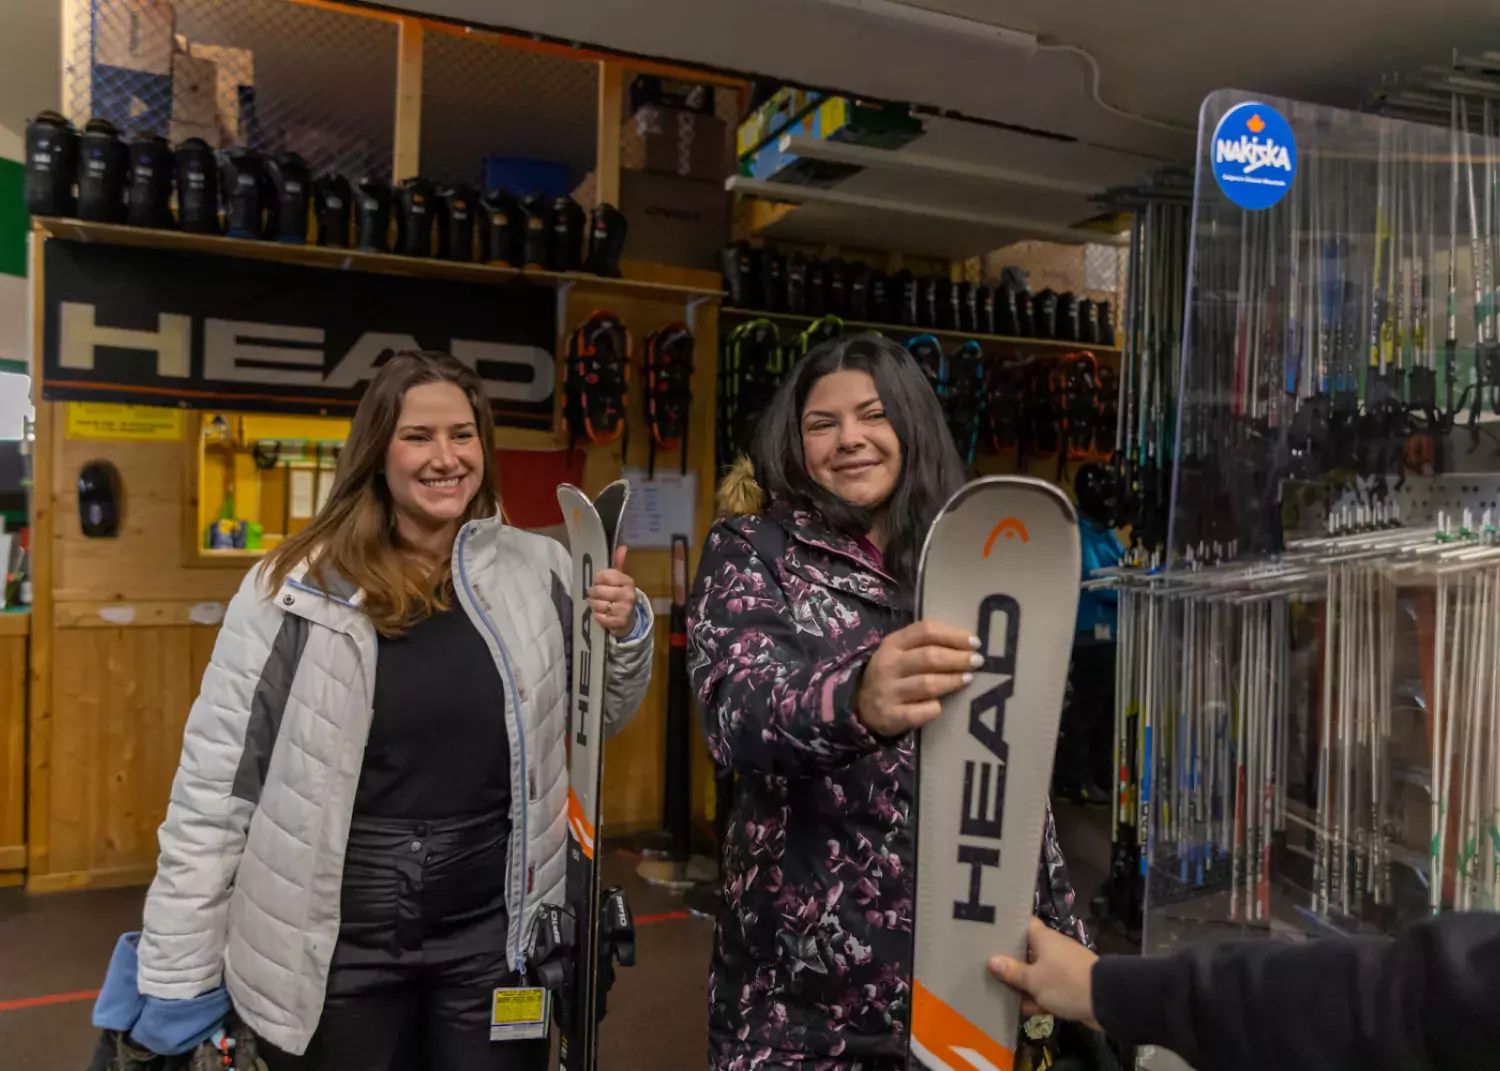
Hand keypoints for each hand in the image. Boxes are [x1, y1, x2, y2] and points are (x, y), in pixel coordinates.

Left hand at [588, 546, 638, 638]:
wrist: (628, 619)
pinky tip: (600, 614)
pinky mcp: (619, 623)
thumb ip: (618, 563)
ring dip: (593, 605)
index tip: (599, 582)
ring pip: (598, 604)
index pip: (604, 575)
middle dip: (593, 593)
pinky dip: (596, 616)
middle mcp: (628, 595)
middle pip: (599, 590)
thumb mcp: (620, 579)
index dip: (597, 579)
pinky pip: (599, 617)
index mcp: (628, 581)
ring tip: (596, 604)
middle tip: (594, 594)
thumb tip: (622, 547)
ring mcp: (625, 610)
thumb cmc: (620, 596)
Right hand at [852, 620, 981, 736]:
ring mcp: (887, 692)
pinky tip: (940, 706)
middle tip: (978, 661)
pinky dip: (934, 708)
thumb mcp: (901, 652)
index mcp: (892, 643)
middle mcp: (888, 665)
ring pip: (927, 684)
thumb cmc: (893, 674)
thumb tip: (969, 644)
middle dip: (958, 658)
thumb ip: (927, 644)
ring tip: (968, 679)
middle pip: (929, 657)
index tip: (975, 642)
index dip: (953, 635)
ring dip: (952, 681)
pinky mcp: (890, 717)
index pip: (925, 631)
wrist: (860, 704)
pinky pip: (919, 713)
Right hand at [988, 917, 1100, 1028]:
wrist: (1106, 1000)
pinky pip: (1047, 989)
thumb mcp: (1034, 979)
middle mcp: (1052, 949)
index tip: (987, 931)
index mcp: (1043, 939)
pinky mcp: (1069, 986)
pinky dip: (1037, 998)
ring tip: (998, 992)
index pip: (1022, 923)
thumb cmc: (1065, 982)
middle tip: (985, 967)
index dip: (1006, 926)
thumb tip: (992, 961)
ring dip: (1022, 984)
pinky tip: (1022, 1009)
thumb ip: (1013, 972)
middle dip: (1009, 961)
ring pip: (1036, 973)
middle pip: (1026, 951)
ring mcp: (1061, 968)